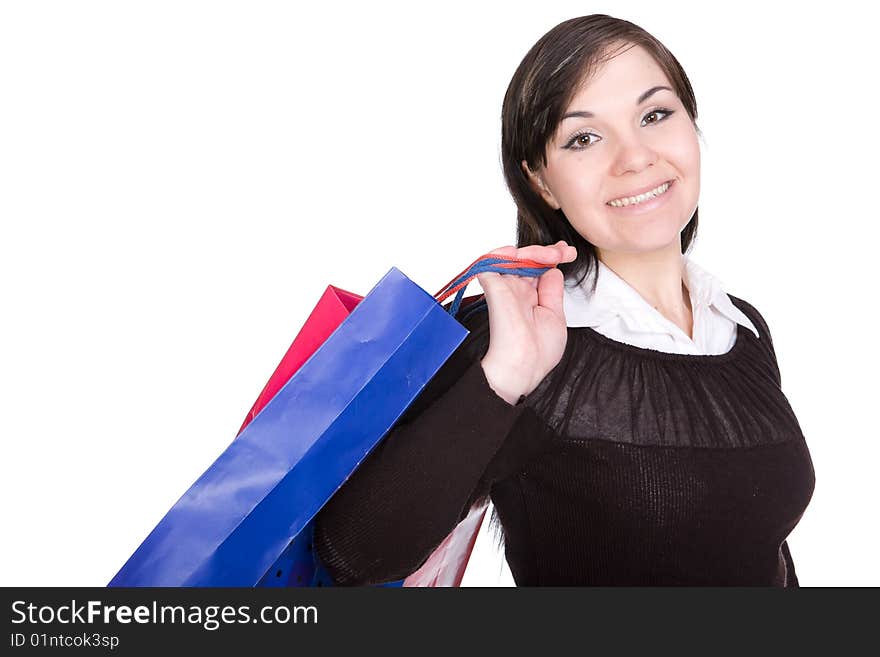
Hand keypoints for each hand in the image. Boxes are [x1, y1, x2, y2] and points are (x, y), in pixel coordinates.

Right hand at [476, 240, 576, 404]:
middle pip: (527, 260)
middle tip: (564, 252)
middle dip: (547, 251)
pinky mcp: (494, 288)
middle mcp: (516, 292)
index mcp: (530, 299)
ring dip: (533, 250)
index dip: (551, 258)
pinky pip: (489, 262)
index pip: (537, 271)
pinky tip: (520, 253)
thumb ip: (552, 292)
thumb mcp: (555, 316)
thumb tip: (553, 270)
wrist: (524, 365)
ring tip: (552, 254)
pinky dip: (502, 253)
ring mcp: (506, 289)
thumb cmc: (538, 351)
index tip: (568, 253)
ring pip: (513, 257)